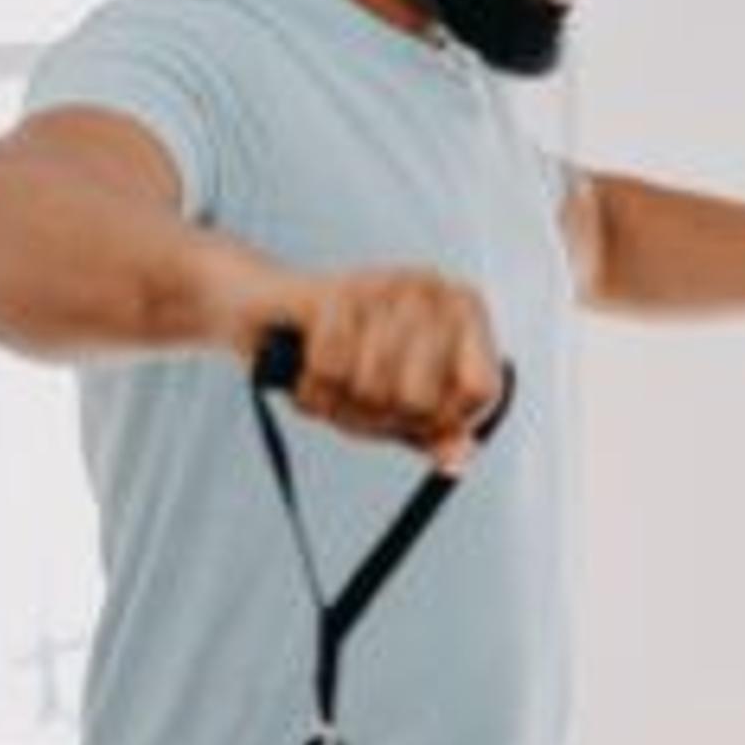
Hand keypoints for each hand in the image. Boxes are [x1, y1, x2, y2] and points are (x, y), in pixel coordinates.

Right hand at [235, 266, 506, 470]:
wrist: (266, 314)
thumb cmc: (344, 357)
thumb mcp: (397, 402)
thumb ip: (433, 432)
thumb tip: (459, 459)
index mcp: (463, 313)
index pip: (478, 391)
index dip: (442, 423)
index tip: (415, 420)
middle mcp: (432, 291)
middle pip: (419, 399)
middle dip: (378, 417)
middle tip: (357, 400)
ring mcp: (386, 285)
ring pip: (373, 386)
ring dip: (338, 404)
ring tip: (329, 384)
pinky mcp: (339, 291)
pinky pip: (331, 369)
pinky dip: (311, 385)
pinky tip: (306, 368)